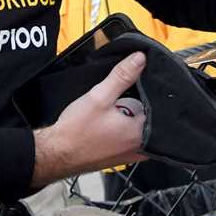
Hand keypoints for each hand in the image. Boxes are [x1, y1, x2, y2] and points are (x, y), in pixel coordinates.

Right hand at [31, 52, 147, 186]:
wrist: (55, 154)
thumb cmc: (75, 131)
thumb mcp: (99, 97)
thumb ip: (122, 76)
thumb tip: (140, 59)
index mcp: (141, 134)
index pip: (160, 105)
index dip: (150, 89)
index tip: (139, 82)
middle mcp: (141, 148)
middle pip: (152, 116)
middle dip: (141, 103)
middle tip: (123, 95)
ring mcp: (131, 155)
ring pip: (142, 127)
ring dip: (133, 115)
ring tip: (117, 105)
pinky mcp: (121, 157)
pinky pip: (132, 138)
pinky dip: (126, 127)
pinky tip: (112, 119)